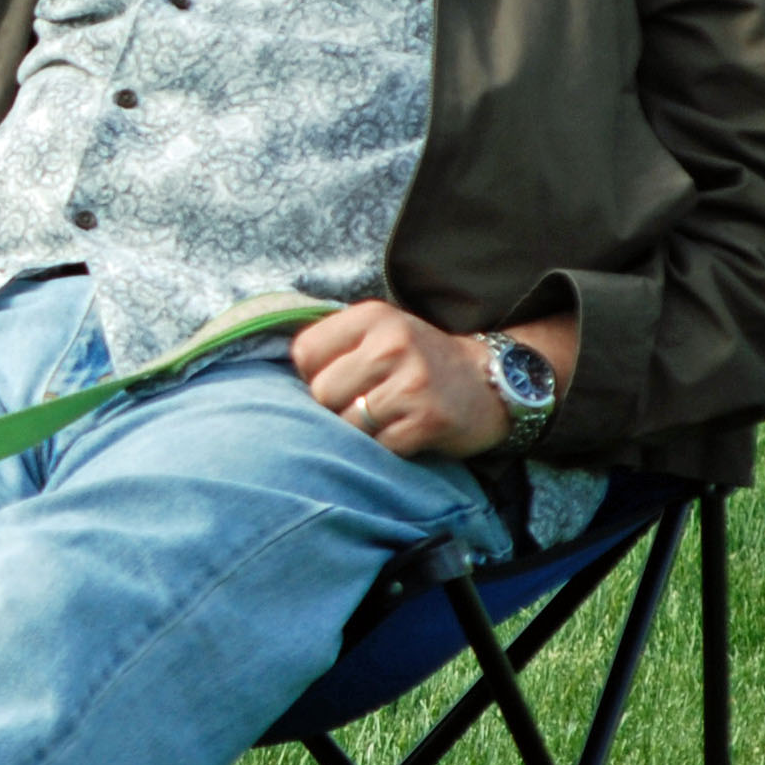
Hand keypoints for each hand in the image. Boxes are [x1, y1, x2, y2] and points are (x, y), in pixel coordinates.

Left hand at [289, 302, 577, 460]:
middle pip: (322, 394)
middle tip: (368, 404)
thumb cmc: (420, 362)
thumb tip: (273, 378)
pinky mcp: (427, 419)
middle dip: (337, 408)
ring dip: (362, 432)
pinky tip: (407, 433)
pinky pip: (379, 447)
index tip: (341, 381)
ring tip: (387, 419)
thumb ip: (336, 344)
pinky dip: (388, 448)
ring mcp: (411, 381)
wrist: (491, 382)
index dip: (314, 376)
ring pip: (347, 425)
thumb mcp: (381, 333)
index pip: (304, 353)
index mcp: (372, 316)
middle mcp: (391, 343)